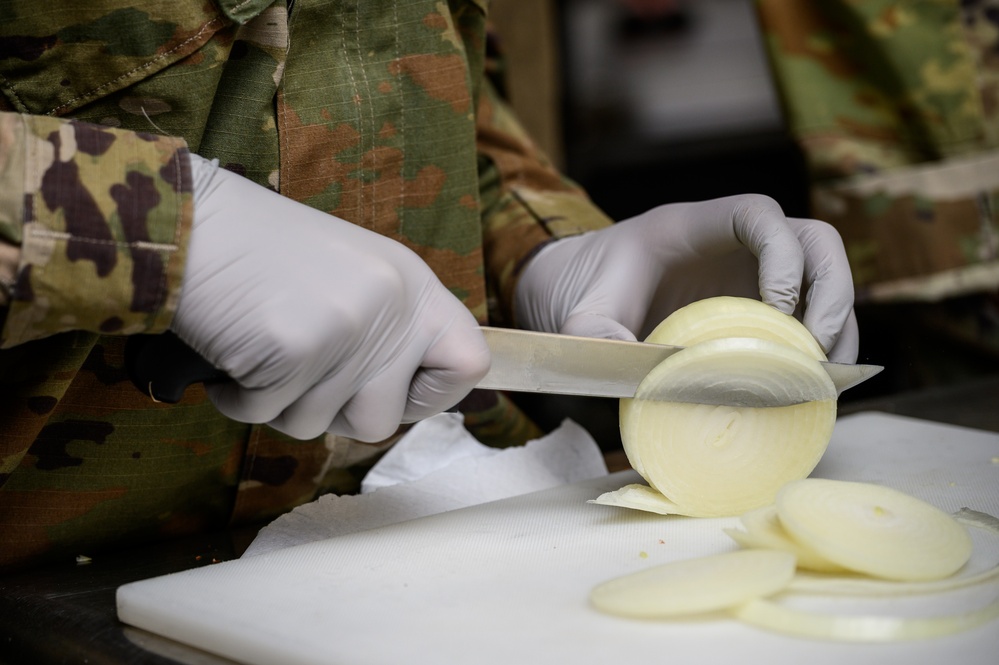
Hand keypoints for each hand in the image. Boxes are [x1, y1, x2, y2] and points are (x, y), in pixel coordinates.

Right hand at [171, 154, 489, 440]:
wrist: (191, 221)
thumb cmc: (263, 255)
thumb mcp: (353, 276)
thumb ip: (390, 330)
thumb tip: (406, 399)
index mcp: (412, 283)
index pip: (471, 363)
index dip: (429, 394)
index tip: (388, 388)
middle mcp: (391, 304)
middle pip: (383, 420)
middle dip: (333, 412)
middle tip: (300, 369)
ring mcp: (346, 327)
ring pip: (319, 426)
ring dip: (279, 403)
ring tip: (262, 346)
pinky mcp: (294, 349)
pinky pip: (265, 415)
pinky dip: (238, 397)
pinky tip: (232, 350)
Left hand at [514, 194, 858, 361]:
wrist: (573, 293)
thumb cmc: (579, 290)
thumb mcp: (576, 314)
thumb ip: (596, 338)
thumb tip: (640, 376)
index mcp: (691, 227)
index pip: (758, 213)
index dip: (783, 253)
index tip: (778, 307)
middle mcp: (732, 245)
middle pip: (814, 240)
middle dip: (831, 291)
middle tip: (814, 351)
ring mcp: (749, 274)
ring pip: (824, 277)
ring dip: (838, 323)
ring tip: (820, 377)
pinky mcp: (754, 307)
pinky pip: (807, 316)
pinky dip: (820, 348)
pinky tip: (809, 387)